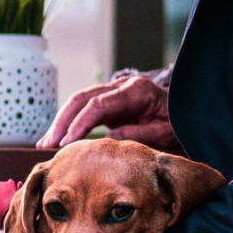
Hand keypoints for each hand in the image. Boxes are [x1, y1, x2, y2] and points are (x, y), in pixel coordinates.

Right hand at [36, 75, 176, 149]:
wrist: (187, 114)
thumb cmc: (179, 124)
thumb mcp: (167, 132)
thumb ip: (141, 134)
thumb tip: (110, 138)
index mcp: (135, 90)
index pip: (98, 104)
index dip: (79, 123)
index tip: (66, 143)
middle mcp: (121, 87)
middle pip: (82, 98)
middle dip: (62, 121)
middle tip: (47, 145)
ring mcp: (113, 94)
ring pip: (78, 103)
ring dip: (61, 123)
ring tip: (44, 145)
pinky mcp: (110, 104)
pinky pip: (84, 111)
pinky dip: (70, 125)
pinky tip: (57, 140)